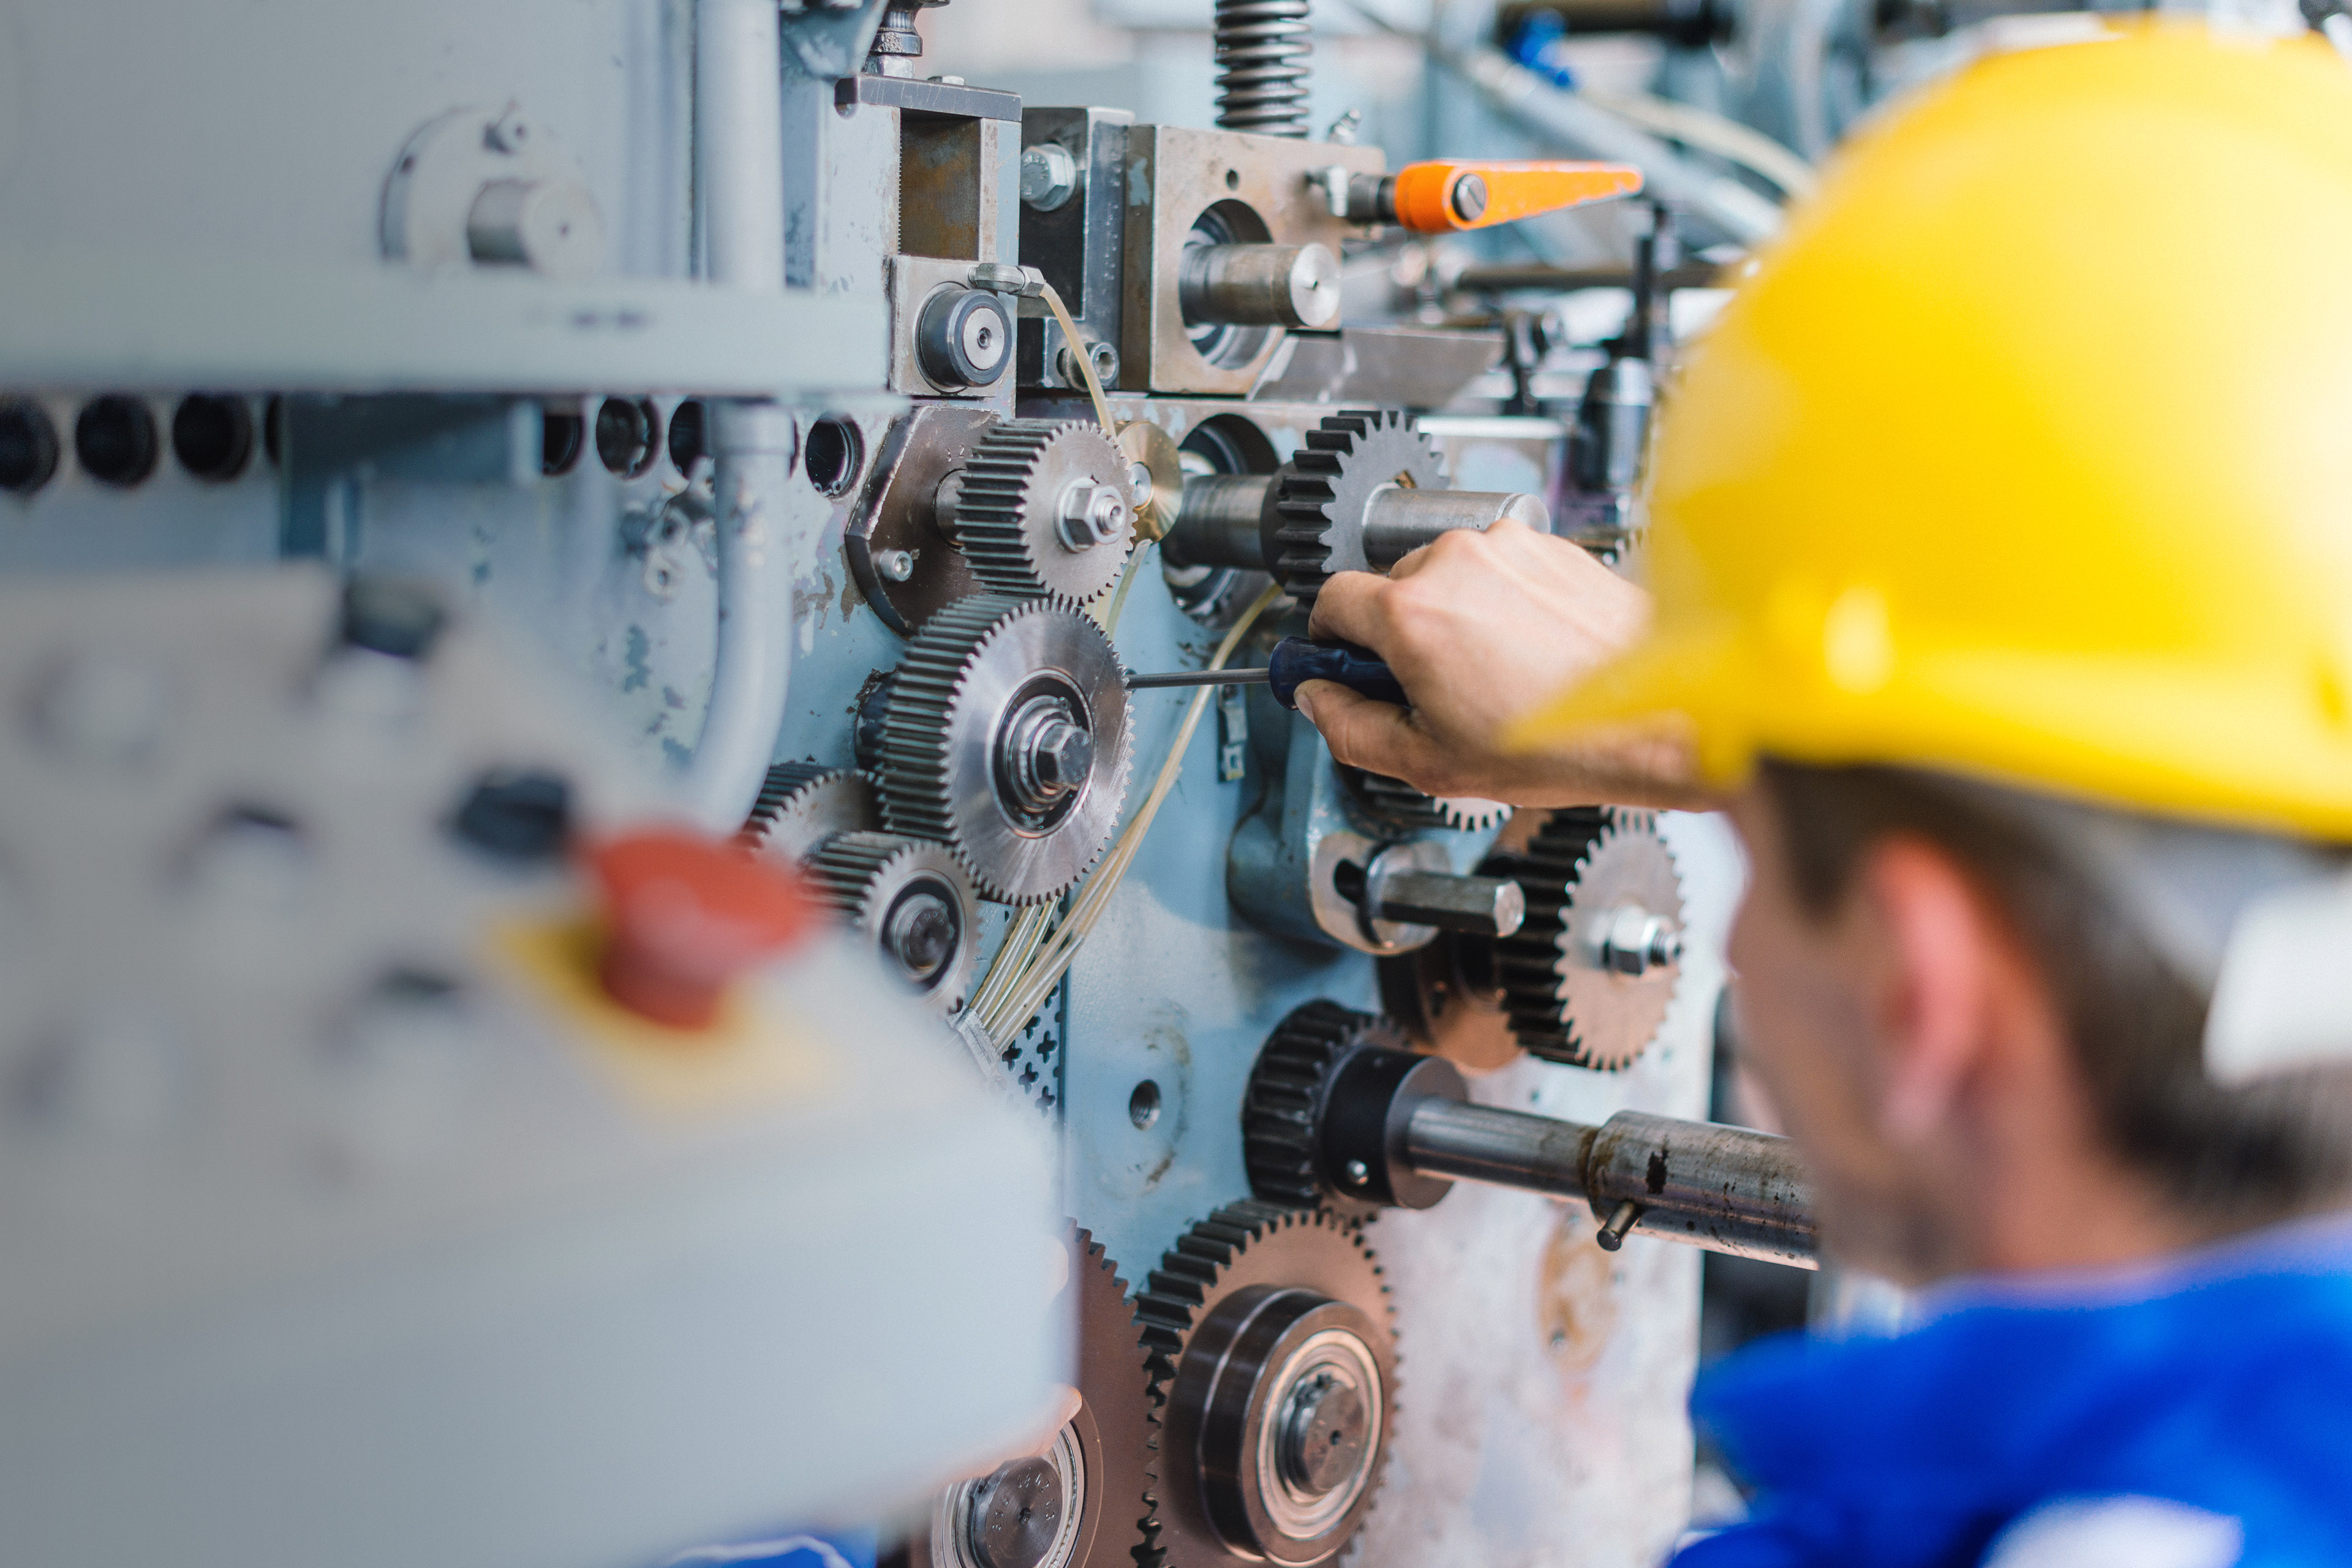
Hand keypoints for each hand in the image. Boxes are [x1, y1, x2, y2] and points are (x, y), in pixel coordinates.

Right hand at [1298, 520, 1709, 809]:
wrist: (1657, 716)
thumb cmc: (1558, 742)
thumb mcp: (1427, 762)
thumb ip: (1349, 728)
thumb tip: (1317, 700)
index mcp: (1412, 612)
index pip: (1329, 601)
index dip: (1330, 642)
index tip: (1342, 666)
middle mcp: (1455, 562)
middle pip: (1389, 588)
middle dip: (1399, 635)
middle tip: (1433, 690)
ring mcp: (1507, 548)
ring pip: (1446, 576)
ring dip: (1453, 616)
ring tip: (1493, 674)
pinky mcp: (1549, 546)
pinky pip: (1499, 569)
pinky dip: (1501, 604)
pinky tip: (1529, 652)